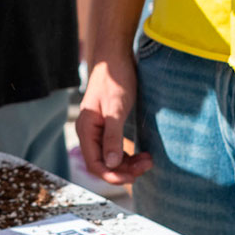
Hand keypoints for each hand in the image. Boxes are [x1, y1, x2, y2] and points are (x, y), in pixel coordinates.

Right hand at [75, 52, 152, 184]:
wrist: (116, 58)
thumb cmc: (115, 79)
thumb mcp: (116, 109)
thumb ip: (112, 136)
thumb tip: (110, 164)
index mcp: (86, 129)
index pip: (95, 164)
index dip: (111, 175)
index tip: (132, 177)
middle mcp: (90, 132)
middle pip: (103, 163)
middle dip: (124, 169)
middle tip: (147, 165)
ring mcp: (99, 130)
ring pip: (111, 157)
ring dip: (128, 163)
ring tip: (148, 160)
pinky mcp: (108, 126)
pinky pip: (115, 148)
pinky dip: (128, 154)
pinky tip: (142, 153)